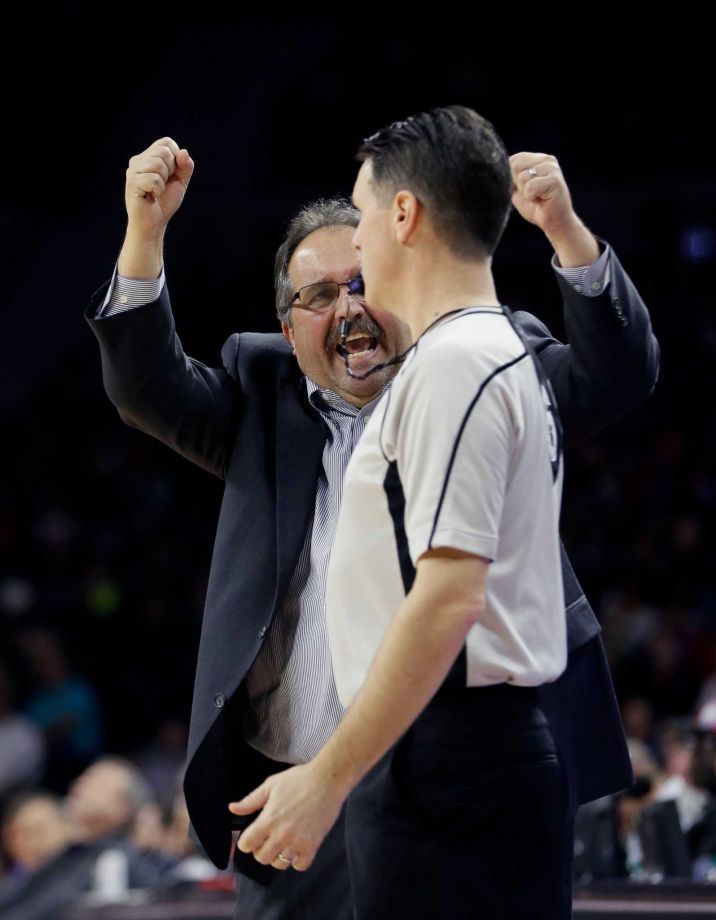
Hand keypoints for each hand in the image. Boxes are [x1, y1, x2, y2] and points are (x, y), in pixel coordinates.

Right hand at [125, 137, 193, 233]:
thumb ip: (185, 166)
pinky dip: (158, 190)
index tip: (171, 175)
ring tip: (156, 191)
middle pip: (164, 151)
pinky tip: (151, 196)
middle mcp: (138, 160)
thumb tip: (183, 152)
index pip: (167, 142)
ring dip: (163, 181)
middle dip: (171, 171)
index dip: (176, 159)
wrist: (154, 222)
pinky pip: (154, 179)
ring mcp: (133, 170)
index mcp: (148, 156)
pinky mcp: (132, 182)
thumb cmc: (165, 201)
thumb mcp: (181, 181)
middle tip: (162, 184)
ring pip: (158, 164)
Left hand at [229, 763, 346, 871]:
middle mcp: (281, 834)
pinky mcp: (313, 845)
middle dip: (261, 849)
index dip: (246, 841)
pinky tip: (298, 847)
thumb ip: (250, 800)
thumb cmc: (298, 779)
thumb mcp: (271, 784)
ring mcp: (297, 841)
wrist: (327, 780)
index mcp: (268, 818)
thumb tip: (232, 809)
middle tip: (268, 838)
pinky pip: (300, 865)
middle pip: (261, 858)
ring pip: (279, 864)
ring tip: (283, 843)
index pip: (246, 844)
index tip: (252, 836)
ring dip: (278, 856)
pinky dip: (297, 860)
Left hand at [510, 152, 598, 266]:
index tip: (525, 190)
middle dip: (518, 185)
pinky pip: (530, 187)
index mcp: (538, 159)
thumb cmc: (536, 207)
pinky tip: (541, 200)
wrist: (554, 223)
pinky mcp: (555, 180)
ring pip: (522, 177)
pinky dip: (531, 198)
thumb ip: (509, 177)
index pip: (513, 159)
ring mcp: (552, 168)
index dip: (512, 178)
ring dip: (525, 193)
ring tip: (537, 198)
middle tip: (531, 194)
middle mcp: (547, 159)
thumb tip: (497, 169)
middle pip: (515, 165)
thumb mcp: (518, 190)